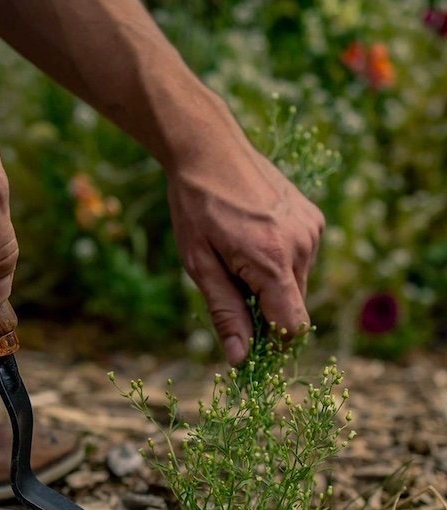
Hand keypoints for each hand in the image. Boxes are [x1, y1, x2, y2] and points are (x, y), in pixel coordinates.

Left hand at [166, 105, 323, 365]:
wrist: (209, 150)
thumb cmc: (197, 208)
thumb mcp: (200, 266)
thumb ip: (225, 313)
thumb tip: (241, 358)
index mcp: (273, 262)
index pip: (292, 326)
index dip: (273, 344)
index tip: (249, 345)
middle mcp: (302, 246)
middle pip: (294, 307)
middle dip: (265, 312)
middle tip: (229, 288)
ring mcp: (312, 229)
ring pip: (298, 284)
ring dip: (271, 286)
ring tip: (237, 256)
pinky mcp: (313, 218)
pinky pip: (301, 258)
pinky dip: (279, 263)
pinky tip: (252, 240)